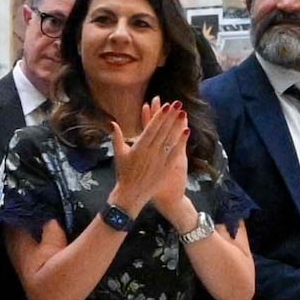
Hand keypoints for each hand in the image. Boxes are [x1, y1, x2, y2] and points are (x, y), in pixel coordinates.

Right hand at [108, 99, 190, 219]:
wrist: (131, 195)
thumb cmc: (124, 174)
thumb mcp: (119, 155)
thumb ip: (117, 137)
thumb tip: (112, 123)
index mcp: (139, 147)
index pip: (152, 127)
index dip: (160, 115)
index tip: (166, 105)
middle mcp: (151, 152)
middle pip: (163, 130)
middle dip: (171, 116)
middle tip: (178, 103)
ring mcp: (160, 160)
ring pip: (171, 139)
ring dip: (177, 125)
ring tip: (183, 113)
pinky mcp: (166, 168)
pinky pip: (176, 152)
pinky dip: (181, 141)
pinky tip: (186, 131)